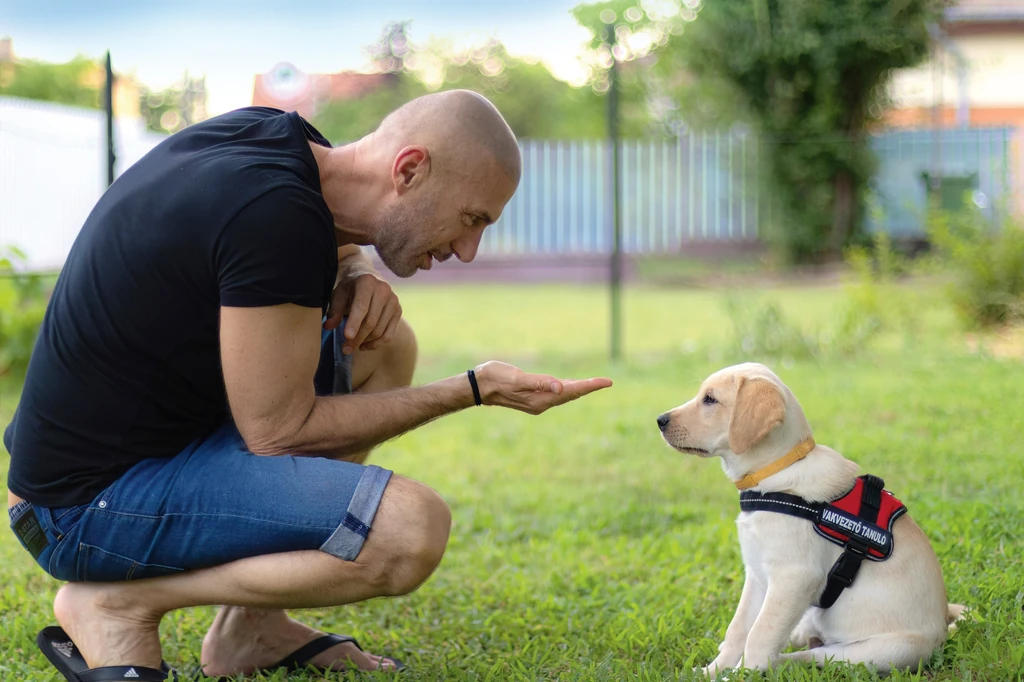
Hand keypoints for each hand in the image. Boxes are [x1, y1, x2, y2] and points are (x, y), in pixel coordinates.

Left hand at [324, 272, 401, 354]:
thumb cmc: (350, 288)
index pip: (361, 306)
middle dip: (357, 338)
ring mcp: (393, 301)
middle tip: (345, 349)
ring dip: (365, 342)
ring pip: (380, 330)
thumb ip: (335, 310)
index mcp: (367, 282)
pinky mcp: (398, 311)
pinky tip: (365, 346)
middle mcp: (383, 290)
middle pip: (371, 321)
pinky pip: (389, 334)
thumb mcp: (339, 294)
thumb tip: (328, 326)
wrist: (368, 279)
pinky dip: (376, 344)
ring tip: (352, 347)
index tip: (347, 337)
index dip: (354, 323)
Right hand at [472, 361, 611, 413]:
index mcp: (541, 399)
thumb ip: (540, 382)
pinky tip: (571, 386)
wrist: (479, 387)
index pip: (571, 391)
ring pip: (565, 395)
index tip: (606, 382)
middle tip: (607, 382)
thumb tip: (561, 387)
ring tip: (595, 384)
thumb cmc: (496, 378)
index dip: (590, 386)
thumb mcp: (518, 378)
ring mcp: (537, 402)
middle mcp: (542, 403)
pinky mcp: (532, 398)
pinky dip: (567, 389)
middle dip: (589, 388)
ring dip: (580, 390)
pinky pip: (556, 394)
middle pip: (571, 395)